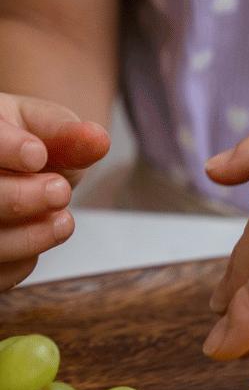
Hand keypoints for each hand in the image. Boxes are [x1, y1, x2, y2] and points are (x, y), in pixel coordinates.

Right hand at [0, 94, 109, 291]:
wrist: (20, 169)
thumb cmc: (26, 143)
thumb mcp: (44, 129)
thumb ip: (65, 134)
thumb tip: (97, 139)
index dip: (3, 148)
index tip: (37, 153)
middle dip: (18, 198)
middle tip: (59, 190)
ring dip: (28, 237)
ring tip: (62, 220)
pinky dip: (23, 260)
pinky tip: (42, 235)